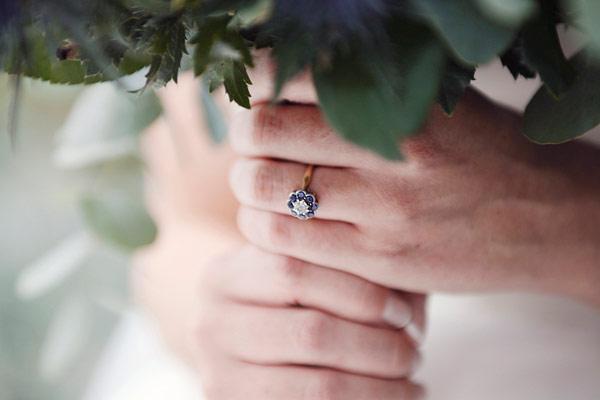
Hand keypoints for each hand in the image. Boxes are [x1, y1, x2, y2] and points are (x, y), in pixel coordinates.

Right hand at [193, 245, 424, 398]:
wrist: (240, 337)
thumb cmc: (290, 300)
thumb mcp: (305, 271)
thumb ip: (346, 270)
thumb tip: (409, 316)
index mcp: (224, 275)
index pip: (294, 272)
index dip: (360, 292)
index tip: (403, 313)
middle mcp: (211, 325)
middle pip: (311, 334)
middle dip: (379, 347)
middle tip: (415, 352)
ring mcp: (219, 377)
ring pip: (319, 388)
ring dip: (380, 389)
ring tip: (412, 382)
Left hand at [228, 89, 599, 305]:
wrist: (543, 217)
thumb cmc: (484, 152)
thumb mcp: (439, 102)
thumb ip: (369, 89)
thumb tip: (292, 80)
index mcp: (401, 100)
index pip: (291, 77)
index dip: (258, 82)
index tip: (258, 92)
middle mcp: (388, 152)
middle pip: (264, 131)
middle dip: (245, 131)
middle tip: (255, 137)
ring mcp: (380, 211)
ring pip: (263, 187)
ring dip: (247, 181)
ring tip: (260, 180)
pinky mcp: (375, 260)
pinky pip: (284, 241)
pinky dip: (260, 226)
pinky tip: (273, 220)